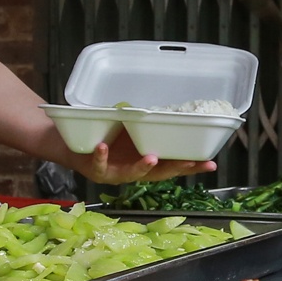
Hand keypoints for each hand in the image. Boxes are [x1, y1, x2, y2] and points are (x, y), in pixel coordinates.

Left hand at [72, 133, 214, 185]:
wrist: (70, 144)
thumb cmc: (104, 136)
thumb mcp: (129, 129)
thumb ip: (147, 125)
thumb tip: (170, 106)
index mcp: (145, 161)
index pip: (173, 166)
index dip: (192, 166)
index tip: (211, 163)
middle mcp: (133, 171)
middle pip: (158, 174)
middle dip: (174, 169)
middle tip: (189, 163)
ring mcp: (114, 173)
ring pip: (131, 174)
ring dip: (142, 166)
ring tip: (152, 158)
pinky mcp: (94, 170)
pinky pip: (98, 164)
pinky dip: (101, 156)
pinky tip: (103, 147)